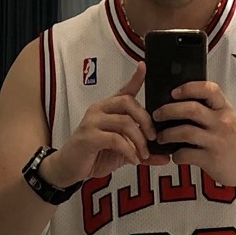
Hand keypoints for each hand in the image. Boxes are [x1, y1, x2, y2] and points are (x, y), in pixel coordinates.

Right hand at [46, 65, 163, 182]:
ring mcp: (92, 122)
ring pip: (125, 122)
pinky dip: (129, 151)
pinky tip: (133, 160)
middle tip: (153, 138)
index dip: (135, 78)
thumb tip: (166, 157)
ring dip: (139, 140)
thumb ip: (143, 151)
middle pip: (128, 103)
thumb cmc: (95, 155)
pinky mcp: (89, 137)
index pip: (124, 90)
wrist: (70, 168)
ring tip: (143, 155)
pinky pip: (115, 139)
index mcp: (108, 109)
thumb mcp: (123, 152)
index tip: (144, 66)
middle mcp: (99, 110)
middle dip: (146, 121)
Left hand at [153, 81, 235, 189]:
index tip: (174, 92)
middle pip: (191, 109)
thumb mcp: (227, 119)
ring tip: (161, 137)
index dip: (189, 88)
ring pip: (185, 131)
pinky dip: (176, 155)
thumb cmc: (235, 142)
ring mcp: (216, 141)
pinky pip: (186, 154)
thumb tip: (179, 103)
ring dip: (167, 134)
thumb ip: (209, 110)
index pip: (209, 89)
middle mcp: (221, 122)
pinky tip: (176, 156)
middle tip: (157, 115)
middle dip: (168, 110)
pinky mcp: (211, 159)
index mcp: (224, 109)